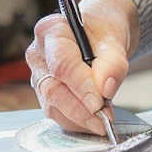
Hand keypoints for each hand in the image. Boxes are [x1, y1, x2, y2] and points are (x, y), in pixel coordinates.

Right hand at [25, 0, 138, 135]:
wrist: (100, 33)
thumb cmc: (102, 30)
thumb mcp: (113, 39)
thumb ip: (112, 63)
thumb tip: (106, 89)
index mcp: (51, 31)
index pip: (62, 63)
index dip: (80, 86)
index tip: (98, 103)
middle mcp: (39, 55)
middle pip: (53, 89)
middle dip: (79, 109)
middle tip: (103, 119)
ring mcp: (39, 76)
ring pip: (53, 106)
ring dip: (79, 119)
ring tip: (103, 121)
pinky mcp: (46, 94)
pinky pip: (57, 113)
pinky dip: (77, 121)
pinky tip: (94, 121)